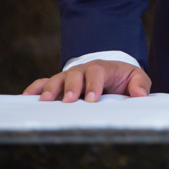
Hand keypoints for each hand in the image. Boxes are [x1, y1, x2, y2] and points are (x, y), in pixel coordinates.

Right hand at [23, 60, 150, 102]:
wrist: (112, 73)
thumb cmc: (124, 77)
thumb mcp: (136, 78)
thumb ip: (140, 84)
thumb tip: (141, 95)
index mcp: (103, 68)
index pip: (98, 73)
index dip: (94, 85)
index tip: (92, 99)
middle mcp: (84, 70)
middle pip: (75, 74)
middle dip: (72, 87)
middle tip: (69, 100)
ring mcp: (70, 76)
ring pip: (58, 78)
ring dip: (51, 88)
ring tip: (46, 101)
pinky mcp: (60, 83)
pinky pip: (44, 82)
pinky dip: (36, 88)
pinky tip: (28, 97)